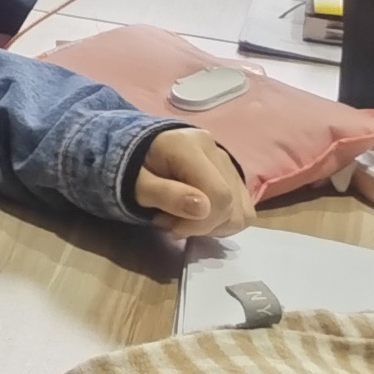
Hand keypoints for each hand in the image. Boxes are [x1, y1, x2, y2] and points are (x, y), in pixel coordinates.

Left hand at [134, 129, 255, 238]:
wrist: (134, 151)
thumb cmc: (129, 168)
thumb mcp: (136, 184)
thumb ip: (165, 194)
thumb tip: (202, 208)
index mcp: (188, 146)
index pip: (218, 194)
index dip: (200, 222)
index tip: (170, 227)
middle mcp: (215, 149)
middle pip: (232, 204)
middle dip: (202, 225)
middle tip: (169, 222)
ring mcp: (227, 161)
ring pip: (242, 211)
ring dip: (214, 226)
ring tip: (182, 218)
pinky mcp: (233, 175)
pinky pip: (244, 209)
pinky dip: (224, 222)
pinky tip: (198, 217)